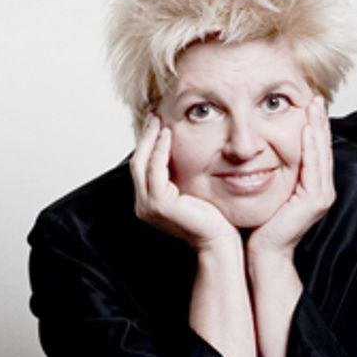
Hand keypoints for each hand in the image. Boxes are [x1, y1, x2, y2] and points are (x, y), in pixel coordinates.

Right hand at [130, 114, 236, 250]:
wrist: (219, 240)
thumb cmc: (212, 219)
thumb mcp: (192, 192)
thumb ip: (180, 176)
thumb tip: (180, 152)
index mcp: (149, 203)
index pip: (143, 168)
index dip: (147, 145)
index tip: (156, 124)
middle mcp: (144, 205)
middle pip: (137, 162)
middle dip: (145, 137)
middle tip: (154, 116)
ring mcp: (148, 206)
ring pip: (142, 164)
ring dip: (151, 139)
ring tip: (159, 120)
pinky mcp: (159, 204)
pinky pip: (156, 170)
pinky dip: (160, 150)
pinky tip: (168, 135)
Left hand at [247, 97, 334, 260]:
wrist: (264, 252)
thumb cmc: (262, 225)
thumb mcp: (269, 190)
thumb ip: (273, 170)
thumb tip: (261, 149)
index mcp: (313, 186)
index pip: (316, 150)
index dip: (314, 126)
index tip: (308, 104)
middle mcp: (322, 190)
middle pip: (322, 148)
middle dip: (319, 121)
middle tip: (315, 97)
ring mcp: (321, 196)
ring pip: (321, 155)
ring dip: (318, 129)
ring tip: (314, 107)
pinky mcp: (314, 201)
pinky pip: (314, 168)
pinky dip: (311, 148)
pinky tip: (307, 130)